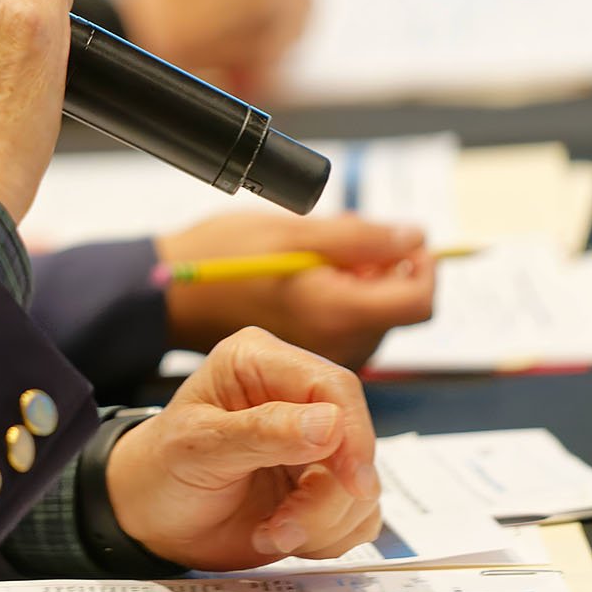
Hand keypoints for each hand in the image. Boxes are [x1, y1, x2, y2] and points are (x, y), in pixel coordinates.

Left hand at [106, 327, 381, 572]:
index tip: (353, 484)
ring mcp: (313, 446)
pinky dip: (326, 539)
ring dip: (321, 524)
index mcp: (260, 363)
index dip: (354, 436)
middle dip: (326, 498)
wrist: (151, 517)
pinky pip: (356, 518)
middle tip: (282, 527)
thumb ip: (262, 432)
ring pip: (360, 488)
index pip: (334, 387)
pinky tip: (278, 535)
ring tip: (269, 531)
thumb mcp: (199, 447)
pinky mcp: (321, 487)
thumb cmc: (162, 469)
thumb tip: (330, 423)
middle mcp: (293, 398)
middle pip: (354, 442)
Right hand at [161, 214, 436, 367]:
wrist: (168, 297)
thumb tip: (414, 238)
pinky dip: (340, 302)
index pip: (419, 300)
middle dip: (383, 271)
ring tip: (315, 257)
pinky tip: (306, 280)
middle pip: (396, 311)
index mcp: (336, 313)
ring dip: (360, 285)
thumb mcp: (293, 231)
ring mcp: (321, 356)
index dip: (423, 266)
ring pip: (372, 320)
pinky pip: (346, 330)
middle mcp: (336, 345)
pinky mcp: (307, 359)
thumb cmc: (220, 257)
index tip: (403, 240)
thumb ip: (361, 238)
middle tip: (342, 239)